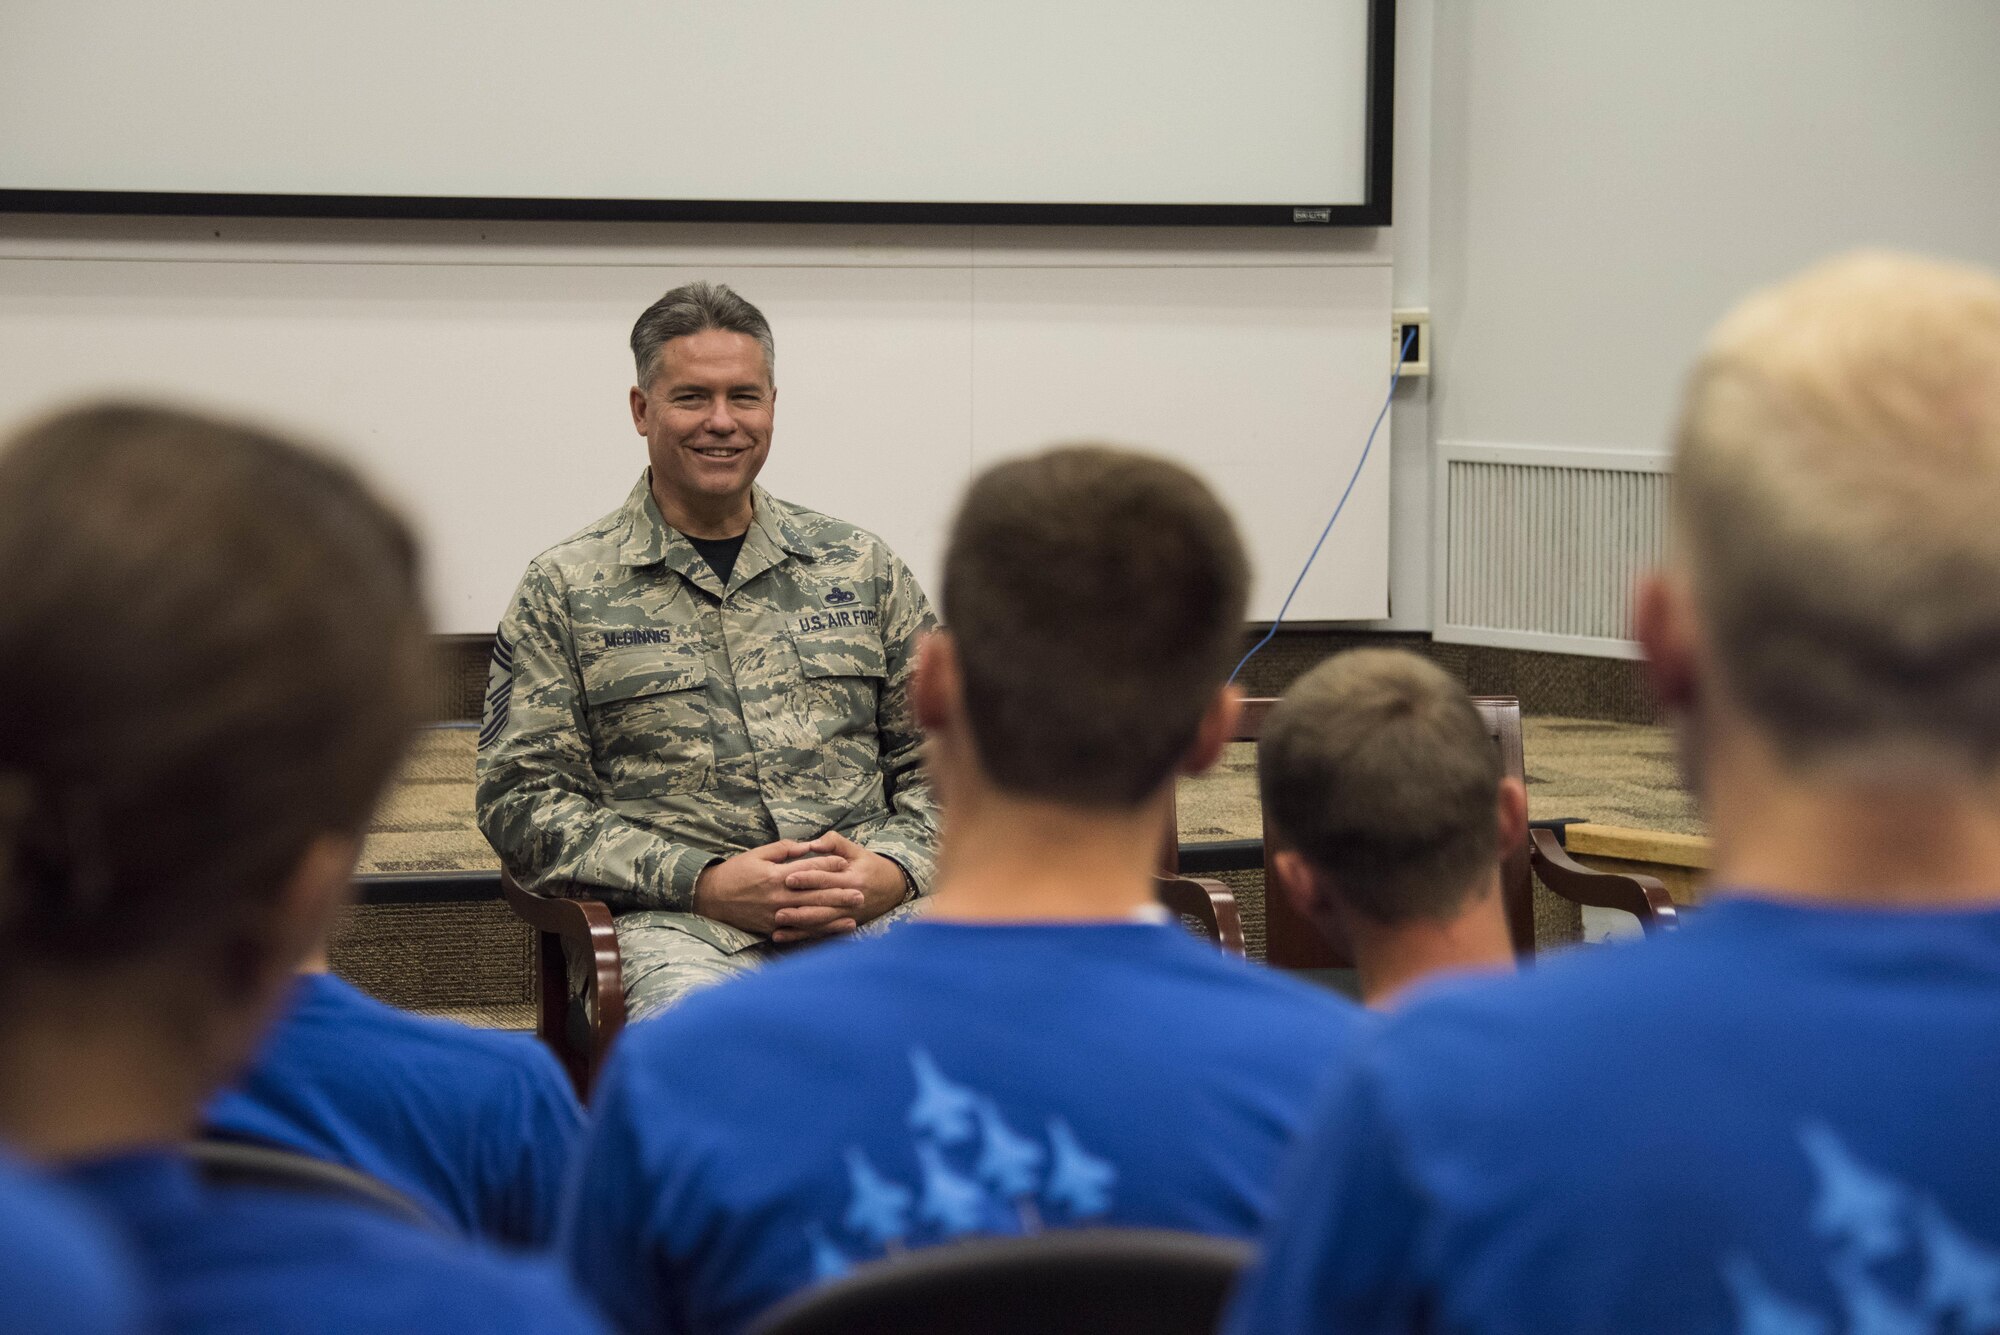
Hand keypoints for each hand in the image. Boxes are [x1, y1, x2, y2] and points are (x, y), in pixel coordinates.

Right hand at [693, 840, 862, 938]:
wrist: (710, 898)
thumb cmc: (735, 872)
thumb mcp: (757, 854)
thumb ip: (782, 849)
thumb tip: (805, 845)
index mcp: (776, 875)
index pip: (808, 869)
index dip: (828, 866)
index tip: (846, 863)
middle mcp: (778, 896)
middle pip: (815, 895)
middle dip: (839, 894)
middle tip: (861, 894)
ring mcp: (776, 915)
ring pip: (810, 916)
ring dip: (834, 916)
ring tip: (854, 915)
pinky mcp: (772, 928)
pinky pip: (798, 931)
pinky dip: (816, 932)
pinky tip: (831, 931)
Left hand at [774, 831, 908, 941]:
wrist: (894, 888)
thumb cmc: (870, 866)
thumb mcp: (856, 850)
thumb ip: (835, 843)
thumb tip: (813, 844)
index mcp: (852, 879)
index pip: (827, 879)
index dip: (808, 878)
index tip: (788, 878)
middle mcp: (850, 900)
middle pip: (822, 906)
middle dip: (800, 908)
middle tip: (778, 909)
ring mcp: (848, 916)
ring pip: (821, 922)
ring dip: (799, 925)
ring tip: (779, 924)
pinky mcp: (844, 926)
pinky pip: (821, 932)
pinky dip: (802, 936)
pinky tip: (784, 936)